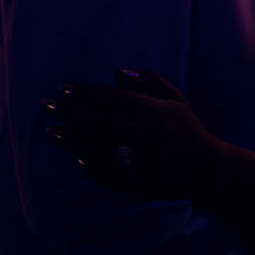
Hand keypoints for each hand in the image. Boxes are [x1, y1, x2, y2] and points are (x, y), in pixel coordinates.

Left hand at [43, 70, 254, 227]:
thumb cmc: (188, 129)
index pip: (111, 98)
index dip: (84, 93)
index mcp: (152, 111)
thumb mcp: (176, 99)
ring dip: (73, 140)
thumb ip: (150, 82)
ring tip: (51, 132)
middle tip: (45, 105)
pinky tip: (76, 159)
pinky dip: (92, 168)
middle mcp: (144, 134)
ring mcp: (141, 160)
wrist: (209, 170)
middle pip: (99, 122)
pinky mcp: (140, 182)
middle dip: (69, 112)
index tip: (61, 88)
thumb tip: (118, 72)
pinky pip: (111, 175)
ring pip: (99, 148)